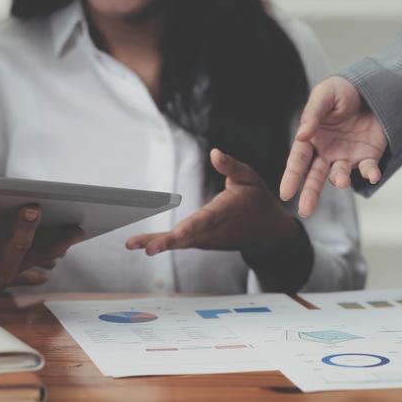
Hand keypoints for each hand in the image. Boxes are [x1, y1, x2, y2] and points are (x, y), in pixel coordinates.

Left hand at [126, 149, 300, 254]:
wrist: (268, 232)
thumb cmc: (257, 200)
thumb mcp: (250, 178)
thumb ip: (232, 167)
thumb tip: (215, 153)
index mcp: (228, 211)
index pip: (208, 219)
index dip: (192, 227)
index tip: (177, 235)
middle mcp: (216, 229)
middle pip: (189, 236)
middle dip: (168, 242)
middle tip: (148, 248)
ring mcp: (208, 238)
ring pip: (181, 242)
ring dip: (158, 243)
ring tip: (133, 244)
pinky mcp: (201, 241)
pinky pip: (180, 242)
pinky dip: (161, 242)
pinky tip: (140, 243)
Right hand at [280, 76, 387, 216]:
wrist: (370, 88)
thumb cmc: (340, 92)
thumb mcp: (324, 95)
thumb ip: (312, 114)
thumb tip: (301, 134)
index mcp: (311, 139)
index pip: (298, 160)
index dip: (291, 176)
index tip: (285, 193)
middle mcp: (326, 152)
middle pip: (315, 176)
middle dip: (310, 193)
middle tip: (305, 210)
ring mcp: (346, 157)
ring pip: (339, 175)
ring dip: (340, 179)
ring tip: (342, 181)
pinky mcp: (367, 157)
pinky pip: (367, 169)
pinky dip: (370, 173)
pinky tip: (373, 175)